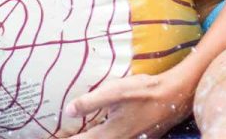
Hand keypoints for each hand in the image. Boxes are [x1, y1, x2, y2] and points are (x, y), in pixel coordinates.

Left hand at [66, 67, 195, 138]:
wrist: (174, 96)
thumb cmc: (145, 92)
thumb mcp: (117, 91)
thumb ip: (92, 102)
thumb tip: (69, 111)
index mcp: (109, 134)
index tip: (50, 136)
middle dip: (74, 138)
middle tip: (59, 134)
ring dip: (87, 135)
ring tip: (73, 132)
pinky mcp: (134, 137)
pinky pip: (110, 138)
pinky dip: (98, 134)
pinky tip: (97, 127)